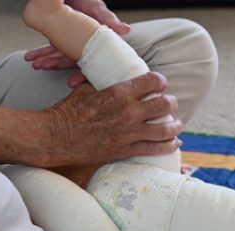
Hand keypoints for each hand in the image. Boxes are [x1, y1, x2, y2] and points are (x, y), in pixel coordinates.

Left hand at [24, 0, 129, 86]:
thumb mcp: (95, 6)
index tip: (72, 83)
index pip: (92, 63)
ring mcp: (71, 41)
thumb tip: (126, 30)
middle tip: (44, 66)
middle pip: (72, 60)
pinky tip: (32, 56)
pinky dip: (42, 53)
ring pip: (60, 55)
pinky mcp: (60, 37)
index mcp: (96, 42)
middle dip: (57, 65)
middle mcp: (84, 44)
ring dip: (47, 59)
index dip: (83, 75)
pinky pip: (52, 48)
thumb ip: (108, 19)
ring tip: (34, 62)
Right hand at [40, 71, 181, 166]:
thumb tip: (105, 76)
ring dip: (174, 125)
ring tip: (178, 124)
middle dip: (170, 102)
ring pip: (164, 128)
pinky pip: (155, 148)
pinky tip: (175, 143)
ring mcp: (129, 133)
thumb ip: (101, 83)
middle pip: (164, 104)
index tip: (160, 84)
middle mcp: (129, 112)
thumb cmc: (67, 111)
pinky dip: (168, 146)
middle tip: (170, 103)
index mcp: (120, 93)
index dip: (160, 81)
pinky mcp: (125, 150)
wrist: (57, 137)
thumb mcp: (84, 88)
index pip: (152, 82)